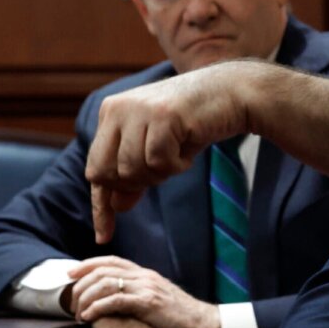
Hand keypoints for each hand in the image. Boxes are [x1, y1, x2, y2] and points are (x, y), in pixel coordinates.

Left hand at [70, 256, 221, 327]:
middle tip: (70, 302)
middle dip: (80, 285)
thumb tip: (119, 302)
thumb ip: (140, 295)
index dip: (87, 264)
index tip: (70, 274)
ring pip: (104, 283)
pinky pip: (113, 301)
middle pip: (102, 270)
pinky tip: (88, 318)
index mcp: (146, 274)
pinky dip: (96, 308)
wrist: (205, 324)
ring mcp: (146, 288)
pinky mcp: (147, 303)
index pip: (111, 260)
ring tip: (78, 314)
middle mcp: (145, 276)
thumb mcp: (159, 300)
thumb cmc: (182, 318)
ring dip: (85, 299)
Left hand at [86, 62, 255, 243]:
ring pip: (131, 170)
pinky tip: (188, 149)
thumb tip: (117, 205)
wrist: (233, 92)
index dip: (101, 204)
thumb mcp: (159, 147)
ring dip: (160, 173)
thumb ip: (135, 172)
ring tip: (179, 155)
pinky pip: (158, 162)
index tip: (104, 235)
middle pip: (107, 173)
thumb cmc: (196, 120)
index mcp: (110, 113)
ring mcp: (137, 110)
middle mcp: (116, 109)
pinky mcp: (161, 116)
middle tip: (163, 171)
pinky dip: (176, 165)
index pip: (95, 168)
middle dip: (135, 184)